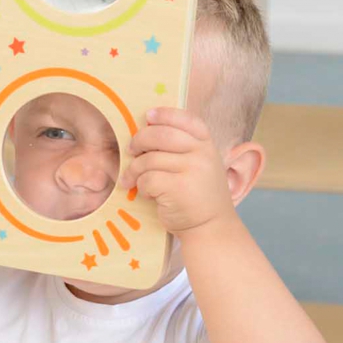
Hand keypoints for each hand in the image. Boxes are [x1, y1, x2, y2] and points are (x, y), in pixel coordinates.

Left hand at [119, 107, 234, 236]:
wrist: (211, 227)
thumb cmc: (199, 195)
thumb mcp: (201, 165)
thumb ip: (184, 148)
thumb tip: (147, 130)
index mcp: (207, 144)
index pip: (186, 119)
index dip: (164, 114)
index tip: (148, 117)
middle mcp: (202, 154)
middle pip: (161, 135)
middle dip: (139, 140)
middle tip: (131, 150)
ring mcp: (192, 170)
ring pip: (149, 159)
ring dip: (134, 169)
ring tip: (132, 179)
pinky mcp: (178, 188)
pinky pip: (147, 178)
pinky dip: (141, 186)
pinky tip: (147, 193)